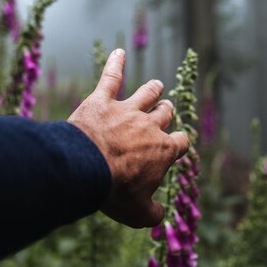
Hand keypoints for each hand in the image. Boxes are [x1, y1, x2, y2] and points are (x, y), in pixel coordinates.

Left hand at [68, 48, 189, 227]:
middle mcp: (149, 125)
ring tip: (157, 85)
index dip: (180, 144)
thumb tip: (159, 214)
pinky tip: (118, 52)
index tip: (177, 145)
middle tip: (165, 110)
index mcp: (163, 150)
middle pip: (165, 113)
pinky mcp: (102, 100)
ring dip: (153, 89)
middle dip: (166, 112)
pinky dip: (115, 63)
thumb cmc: (114, 191)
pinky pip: (111, 77)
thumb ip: (153, 213)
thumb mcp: (138, 213)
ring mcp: (126, 110)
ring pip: (146, 93)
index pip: (181, 142)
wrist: (85, 169)